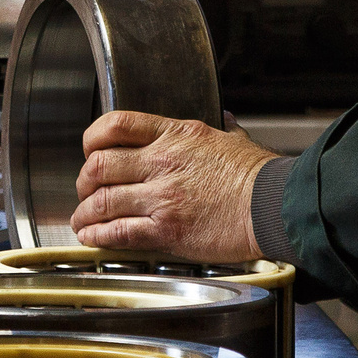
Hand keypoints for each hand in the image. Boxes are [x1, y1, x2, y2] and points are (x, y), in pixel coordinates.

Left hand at [69, 110, 279, 261]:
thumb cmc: (260, 177)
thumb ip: (222, 129)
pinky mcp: (166, 229)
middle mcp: (162, 162)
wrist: (275, 207)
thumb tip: (226, 119)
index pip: (116, 125)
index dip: (92, 138)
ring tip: (82, 220)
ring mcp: (162, 196)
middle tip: (85, 190)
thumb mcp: (235, 140)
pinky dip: (99, 236)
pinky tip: (94, 237)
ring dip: (85, 213)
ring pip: (102, 201)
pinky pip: (119, 232)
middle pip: (99, 165)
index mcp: (176, 135)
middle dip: (84, 181)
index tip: (90, 149)